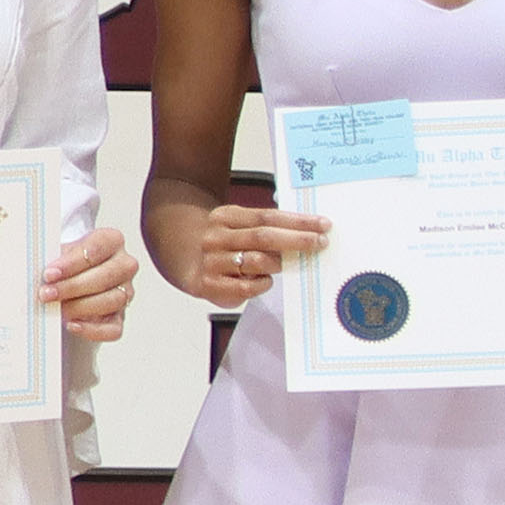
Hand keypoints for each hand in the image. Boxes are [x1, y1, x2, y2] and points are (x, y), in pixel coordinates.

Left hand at [42, 225, 137, 341]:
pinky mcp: (119, 317)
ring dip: (80, 307)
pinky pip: (113, 329)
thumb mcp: (58, 252)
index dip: (72, 262)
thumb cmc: (63, 263)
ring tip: (56, 309)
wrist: (67, 280)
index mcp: (111, 241)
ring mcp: (125, 292)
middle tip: (46, 294)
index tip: (49, 273)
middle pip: (106, 276)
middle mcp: (123, 265)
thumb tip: (35, 271)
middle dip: (73, 286)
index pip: (98, 247)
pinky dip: (93, 330)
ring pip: (112, 300)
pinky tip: (72, 325)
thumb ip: (52, 257)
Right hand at [166, 201, 326, 310]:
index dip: (297, 221)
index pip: (268, 216)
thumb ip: (265, 227)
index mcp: (226, 217)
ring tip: (286, 264)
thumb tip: (306, 232)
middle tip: (319, 243)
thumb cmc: (223, 243)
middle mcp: (216, 238)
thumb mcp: (238, 225)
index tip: (322, 225)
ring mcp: (211, 261)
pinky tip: (265, 280)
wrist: (182, 256)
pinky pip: (245, 287)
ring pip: (256, 262)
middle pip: (263, 236)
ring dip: (277, 264)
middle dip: (297, 240)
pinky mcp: (207, 285)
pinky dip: (262, 284)